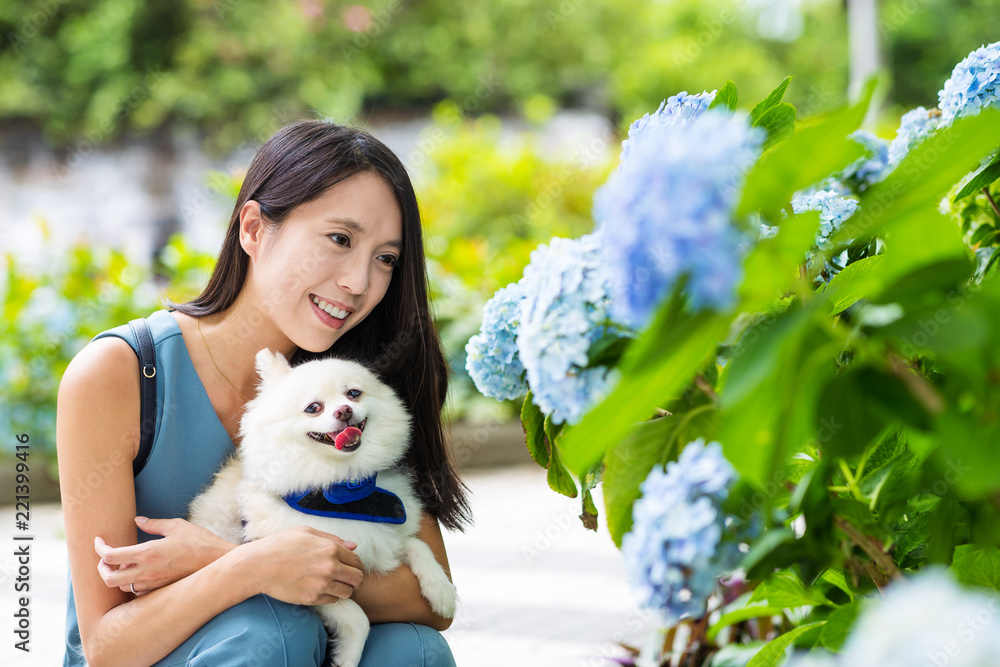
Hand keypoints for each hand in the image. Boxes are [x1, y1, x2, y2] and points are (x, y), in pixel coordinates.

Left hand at [95, 516, 236, 594]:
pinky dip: (132, 583)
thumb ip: (153, 524)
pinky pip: (137, 591)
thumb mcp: (177, 526)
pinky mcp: (161, 590)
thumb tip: (137, 520)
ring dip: (117, 575)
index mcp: (148, 552)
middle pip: (109, 578)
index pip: (111, 556)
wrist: (218, 563)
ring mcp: (153, 583)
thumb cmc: (200, 542)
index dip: (100, 549)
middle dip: (101, 568)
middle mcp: (147, 571)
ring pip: (122, 586)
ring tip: (123, 564)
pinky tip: (139, 573)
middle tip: (105, 559)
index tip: (99, 542)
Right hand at [241, 526, 363, 605]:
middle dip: (355, 579)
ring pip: (348, 592)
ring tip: (335, 584)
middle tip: (348, 579)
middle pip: (357, 579)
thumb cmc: (280, 545)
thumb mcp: (306, 533)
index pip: (356, 561)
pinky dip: (331, 596)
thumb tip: (353, 546)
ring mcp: (321, 585)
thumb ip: (332, 539)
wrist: (258, 566)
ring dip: (345, 589)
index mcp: (330, 549)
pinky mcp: (312, 598)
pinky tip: (321, 589)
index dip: (356, 564)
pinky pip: (332, 600)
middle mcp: (329, 567)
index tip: (351, 567)